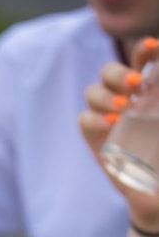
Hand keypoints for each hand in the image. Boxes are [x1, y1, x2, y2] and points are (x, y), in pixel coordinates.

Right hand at [80, 36, 158, 228]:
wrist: (156, 188)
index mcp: (146, 87)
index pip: (139, 58)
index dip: (142, 50)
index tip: (154, 48)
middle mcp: (123, 97)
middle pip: (109, 71)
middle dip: (120, 73)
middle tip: (137, 85)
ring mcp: (106, 116)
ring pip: (94, 92)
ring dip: (107, 96)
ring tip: (124, 109)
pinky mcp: (94, 136)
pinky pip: (84, 119)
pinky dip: (95, 119)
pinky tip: (111, 125)